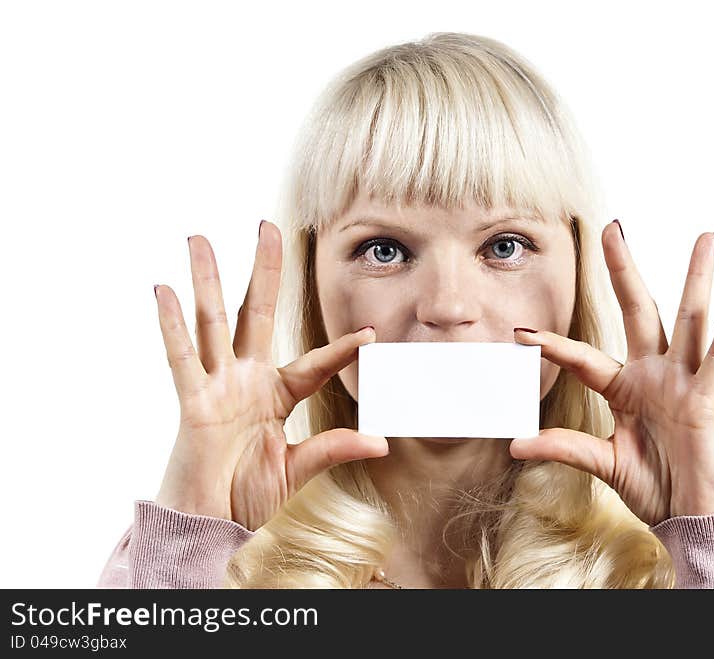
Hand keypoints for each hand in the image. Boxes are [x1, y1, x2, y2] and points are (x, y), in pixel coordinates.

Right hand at [153, 221, 387, 531]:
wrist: (211, 524)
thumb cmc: (247, 495)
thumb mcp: (298, 468)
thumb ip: (333, 448)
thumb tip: (381, 444)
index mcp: (276, 394)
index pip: (313, 363)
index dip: (341, 348)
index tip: (370, 334)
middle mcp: (246, 381)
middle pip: (255, 313)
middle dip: (263, 271)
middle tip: (268, 227)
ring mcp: (218, 387)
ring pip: (213, 322)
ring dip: (207, 280)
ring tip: (199, 239)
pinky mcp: (193, 402)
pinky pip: (181, 359)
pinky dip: (172, 325)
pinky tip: (166, 290)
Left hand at [510, 222, 713, 526]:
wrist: (690, 520)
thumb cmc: (654, 488)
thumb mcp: (603, 462)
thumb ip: (564, 448)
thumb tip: (516, 446)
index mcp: (626, 389)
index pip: (584, 358)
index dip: (553, 345)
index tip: (520, 331)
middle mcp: (654, 376)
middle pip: (638, 312)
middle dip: (623, 270)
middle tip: (611, 228)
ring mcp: (683, 383)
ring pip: (689, 320)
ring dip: (697, 278)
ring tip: (706, 238)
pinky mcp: (707, 401)